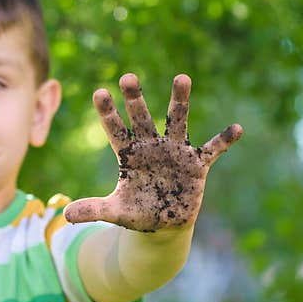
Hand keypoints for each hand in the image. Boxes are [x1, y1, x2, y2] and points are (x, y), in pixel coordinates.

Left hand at [64, 73, 241, 231]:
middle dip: (135, 99)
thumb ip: (93, 210)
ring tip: (181, 77)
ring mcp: (174, 153)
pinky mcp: (195, 165)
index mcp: (129, 154)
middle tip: (127, 77)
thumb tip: (66, 216)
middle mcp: (151, 147)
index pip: (115, 130)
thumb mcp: (115, 212)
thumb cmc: (137, 213)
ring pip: (177, 122)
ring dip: (179, 101)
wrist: (163, 224)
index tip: (99, 91)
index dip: (108, 112)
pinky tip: (236, 129)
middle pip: (142, 118)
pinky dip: (223, 141)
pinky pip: (212, 150)